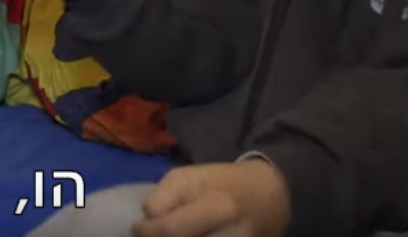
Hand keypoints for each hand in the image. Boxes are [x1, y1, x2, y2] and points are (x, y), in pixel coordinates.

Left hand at [132, 161, 290, 236]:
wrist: (270, 197)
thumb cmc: (222, 183)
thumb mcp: (188, 176)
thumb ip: (164, 197)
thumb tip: (148, 220)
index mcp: (220, 208)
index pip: (172, 230)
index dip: (147, 232)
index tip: (138, 228)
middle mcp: (235, 236)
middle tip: (150, 235)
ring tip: (169, 234)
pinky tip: (188, 236)